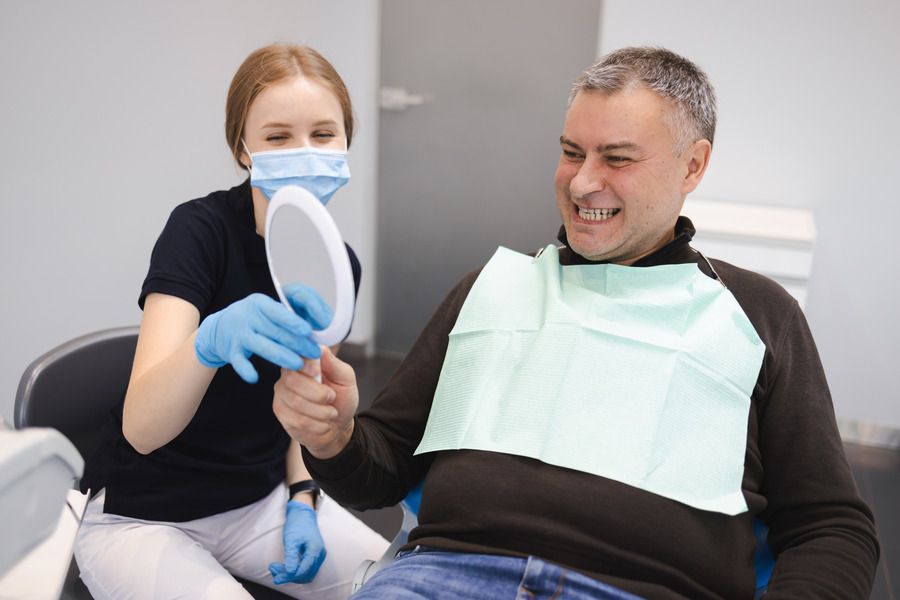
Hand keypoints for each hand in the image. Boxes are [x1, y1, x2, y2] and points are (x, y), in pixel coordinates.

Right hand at [194, 285, 332, 383]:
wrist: (218, 329)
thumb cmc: (253, 319)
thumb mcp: (267, 310)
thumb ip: (286, 318)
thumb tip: (312, 332)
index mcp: (260, 304)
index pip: (279, 313)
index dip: (294, 323)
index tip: (309, 332)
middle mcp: (248, 317)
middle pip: (276, 332)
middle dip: (298, 344)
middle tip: (315, 354)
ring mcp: (238, 334)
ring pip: (263, 347)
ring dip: (283, 358)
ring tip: (299, 365)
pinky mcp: (231, 351)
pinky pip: (240, 363)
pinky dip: (247, 371)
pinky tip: (255, 378)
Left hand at [268, 500, 325, 584]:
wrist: (302, 514)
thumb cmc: (297, 524)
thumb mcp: (291, 540)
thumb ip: (291, 557)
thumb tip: (290, 573)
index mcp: (315, 550)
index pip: (304, 571)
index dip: (290, 576)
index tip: (276, 578)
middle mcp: (319, 555)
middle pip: (304, 574)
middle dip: (288, 575)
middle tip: (273, 570)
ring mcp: (317, 556)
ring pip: (304, 573)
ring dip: (290, 574)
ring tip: (275, 568)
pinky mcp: (313, 556)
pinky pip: (304, 568)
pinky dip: (294, 570)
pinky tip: (283, 567)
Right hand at [273, 346, 357, 458]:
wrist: (339, 425)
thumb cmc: (342, 397)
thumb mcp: (345, 379)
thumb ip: (334, 364)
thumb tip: (320, 348)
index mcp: (304, 362)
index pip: (296, 357)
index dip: (305, 365)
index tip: (318, 372)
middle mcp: (288, 374)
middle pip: (292, 380)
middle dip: (318, 393)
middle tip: (332, 397)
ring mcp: (282, 394)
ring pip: (296, 402)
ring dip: (321, 411)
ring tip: (332, 412)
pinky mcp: (281, 413)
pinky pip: (296, 420)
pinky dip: (317, 424)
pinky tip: (323, 424)